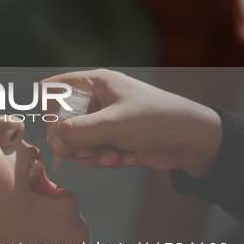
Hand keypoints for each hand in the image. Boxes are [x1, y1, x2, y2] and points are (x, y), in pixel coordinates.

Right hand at [43, 69, 222, 177]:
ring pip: (76, 143)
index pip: (53, 90)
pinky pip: (93, 152)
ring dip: (94, 155)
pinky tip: (128, 158)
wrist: (193, 141)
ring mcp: (103, 120)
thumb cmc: (157, 120)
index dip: (50, 113)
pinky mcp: (111, 138)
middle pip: (61, 123)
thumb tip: (54, 143)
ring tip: (116, 156)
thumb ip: (77, 132)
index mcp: (94, 83)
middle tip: (89, 152)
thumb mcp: (114, 125)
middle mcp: (96, 99)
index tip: (61, 132)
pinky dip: (107, 159)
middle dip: (75, 143)